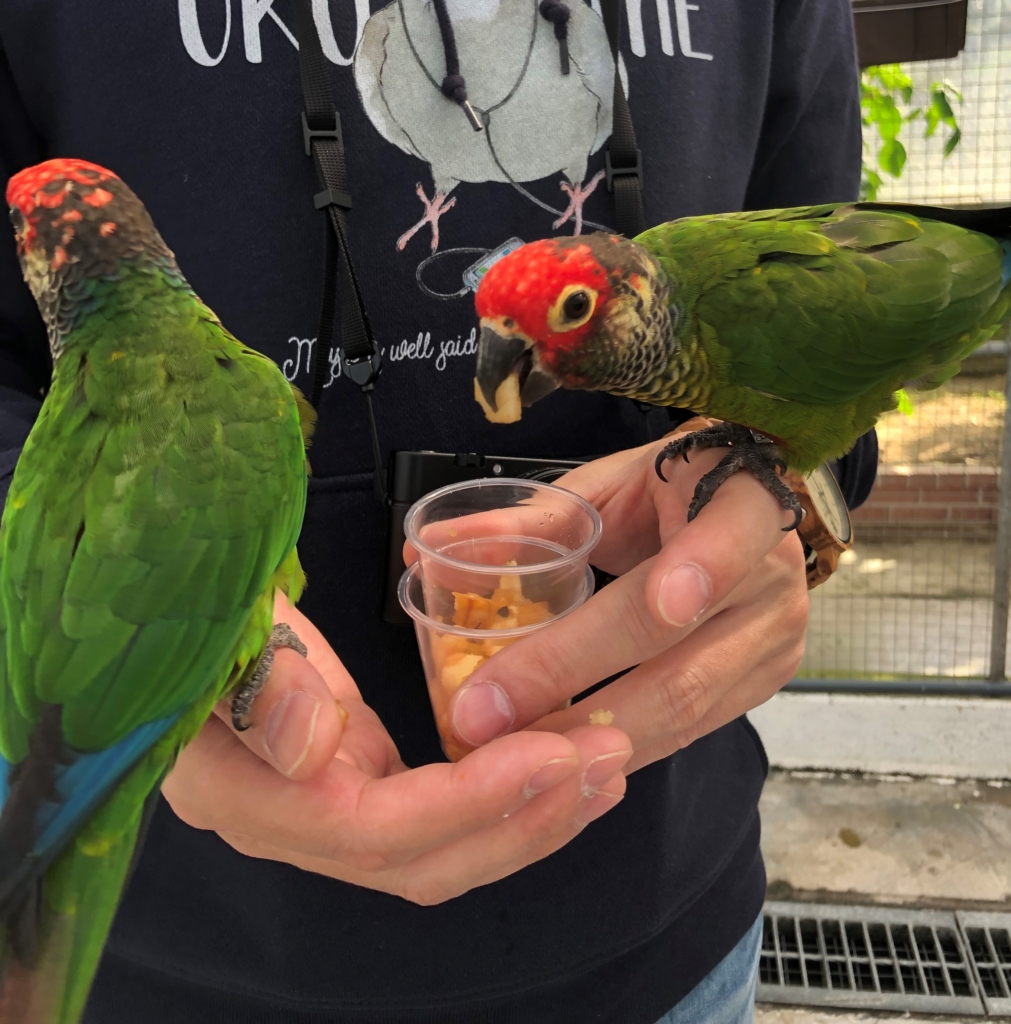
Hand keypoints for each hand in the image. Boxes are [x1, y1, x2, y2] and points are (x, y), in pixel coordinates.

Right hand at [162, 593, 631, 904]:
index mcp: (245, 794)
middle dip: (523, 819)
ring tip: (608, 767)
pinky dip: (506, 794)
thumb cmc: (194, 608)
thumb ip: (257, 688)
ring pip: (440, 850)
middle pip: (421, 860)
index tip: (551, 753)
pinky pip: (440, 813)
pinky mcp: (358, 787)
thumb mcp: (215, 627)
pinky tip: (560, 762)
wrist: (186, 613)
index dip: (467, 803)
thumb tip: (316, 751)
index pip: (371, 829)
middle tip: (608, 759)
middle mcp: (289, 824)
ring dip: (531, 816)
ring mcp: (326, 813)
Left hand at [443, 422, 808, 772]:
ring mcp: (774, 640)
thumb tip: (435, 546)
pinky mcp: (761, 686)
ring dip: (585, 738)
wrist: (741, 513)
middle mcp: (774, 578)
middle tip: (485, 714)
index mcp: (744, 500)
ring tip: (502, 750)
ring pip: (683, 708)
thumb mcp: (608, 486)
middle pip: (683, 649)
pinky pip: (687, 731)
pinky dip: (617, 749)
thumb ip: (532, 520)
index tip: (664, 606)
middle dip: (575, 684)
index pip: (735, 531)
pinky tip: (556, 760)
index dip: (704, 567)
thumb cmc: (667, 491)